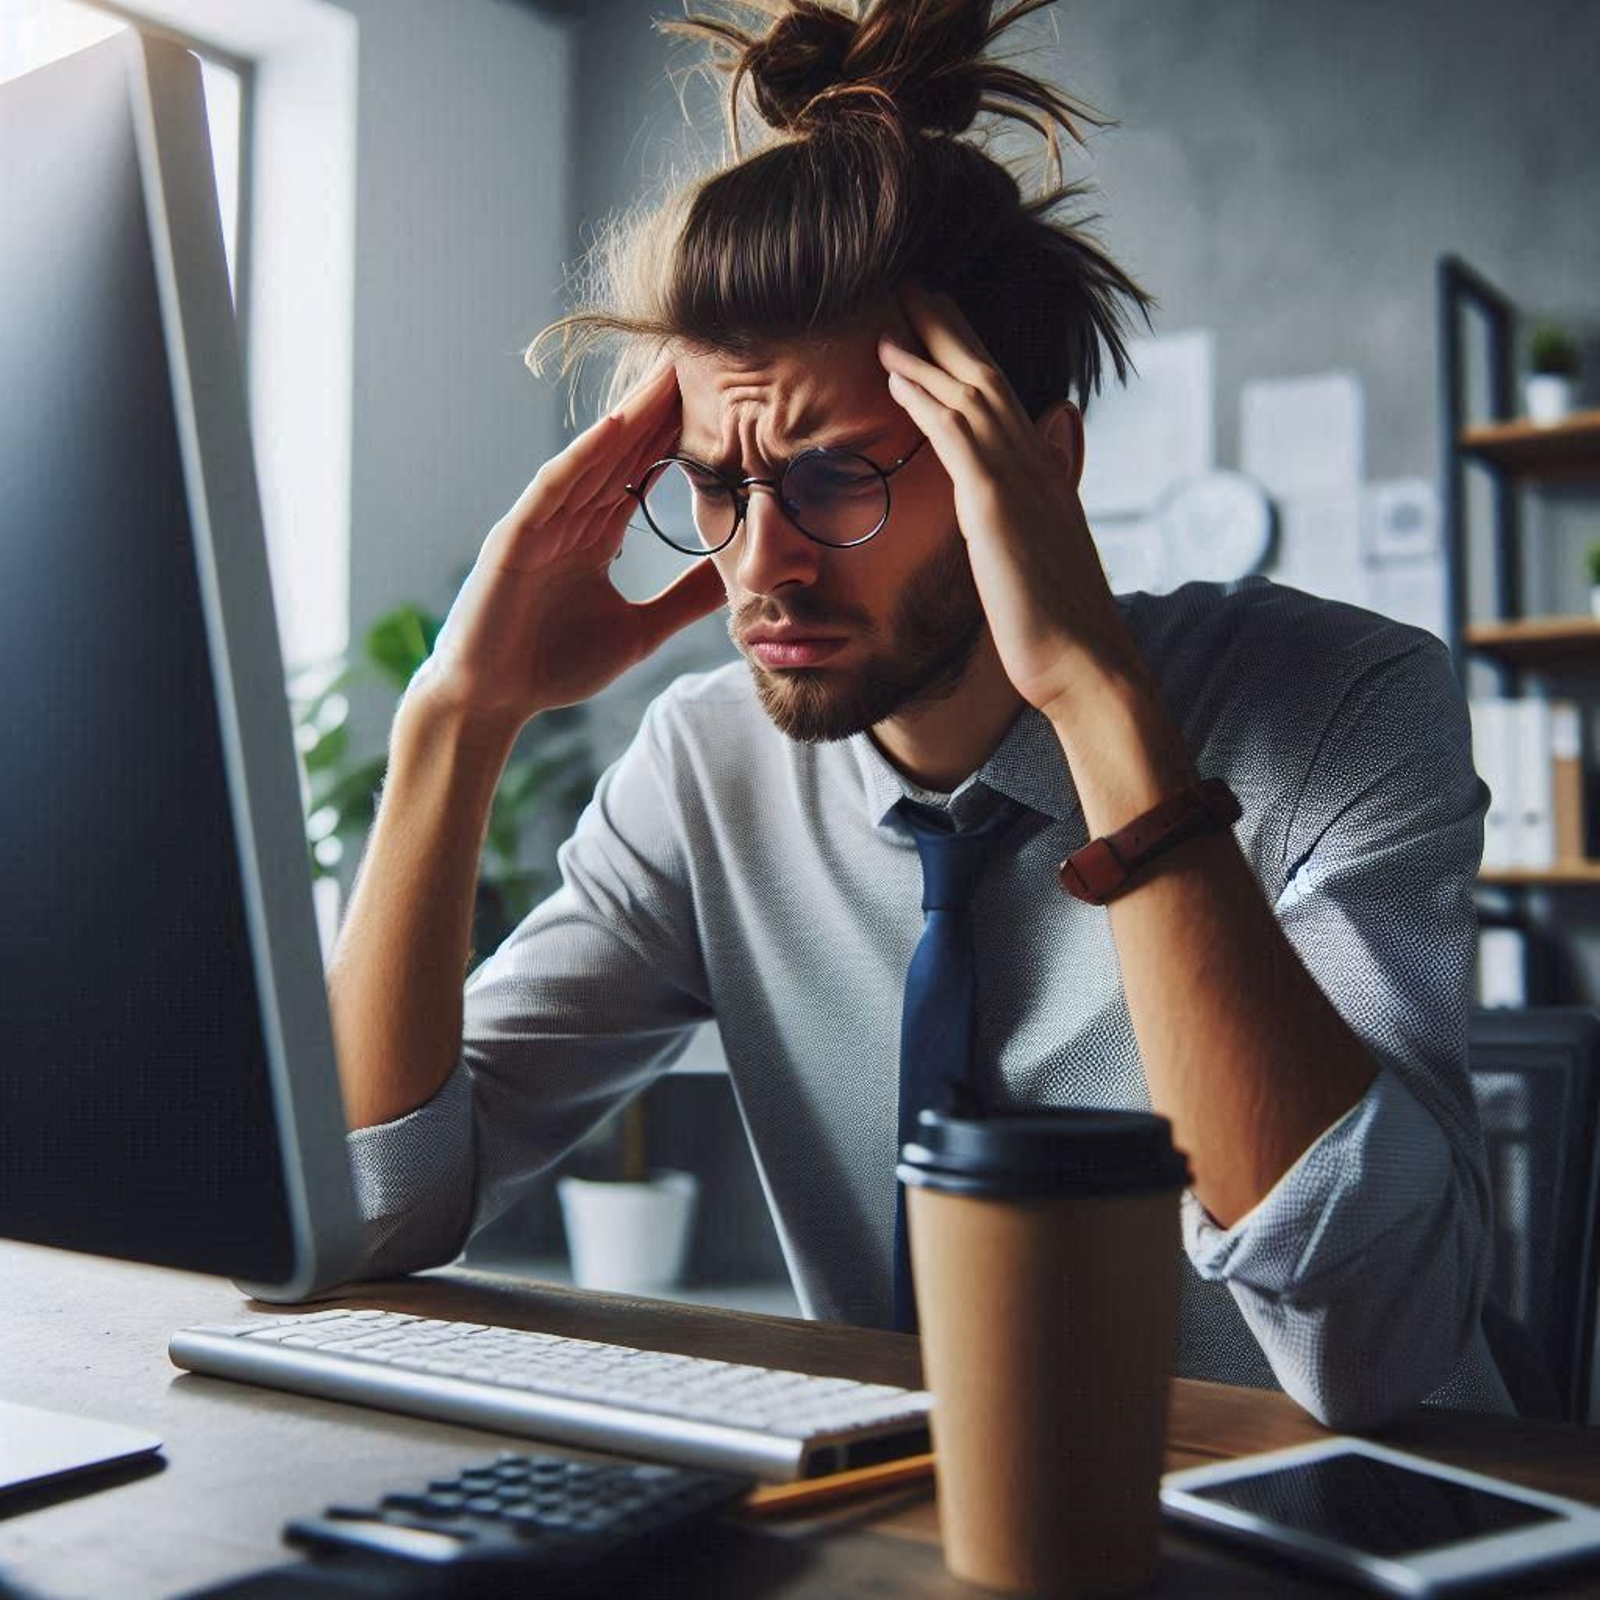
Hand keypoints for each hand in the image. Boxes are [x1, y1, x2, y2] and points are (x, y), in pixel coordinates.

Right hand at [415, 360, 726, 729]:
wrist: (492, 701)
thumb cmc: (553, 666)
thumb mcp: (640, 632)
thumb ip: (683, 601)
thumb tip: (736, 579)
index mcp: (595, 535)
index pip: (644, 474)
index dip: (681, 438)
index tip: (727, 405)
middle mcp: (569, 519)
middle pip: (623, 452)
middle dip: (662, 409)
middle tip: (707, 362)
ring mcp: (541, 522)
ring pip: (594, 458)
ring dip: (632, 415)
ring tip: (671, 372)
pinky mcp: (515, 537)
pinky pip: (554, 486)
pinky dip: (584, 455)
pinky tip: (617, 424)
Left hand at [876, 282, 1134, 722]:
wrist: (1084, 663)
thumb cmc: (1059, 622)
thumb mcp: (1045, 550)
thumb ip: (1040, 499)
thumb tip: (1045, 456)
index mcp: (1046, 473)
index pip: (1004, 398)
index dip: (970, 357)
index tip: (940, 323)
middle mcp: (1038, 463)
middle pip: (988, 376)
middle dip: (950, 328)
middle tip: (915, 284)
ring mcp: (1020, 479)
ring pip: (971, 392)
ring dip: (929, 347)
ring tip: (893, 309)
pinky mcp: (998, 505)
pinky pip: (956, 435)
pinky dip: (925, 396)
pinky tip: (894, 370)